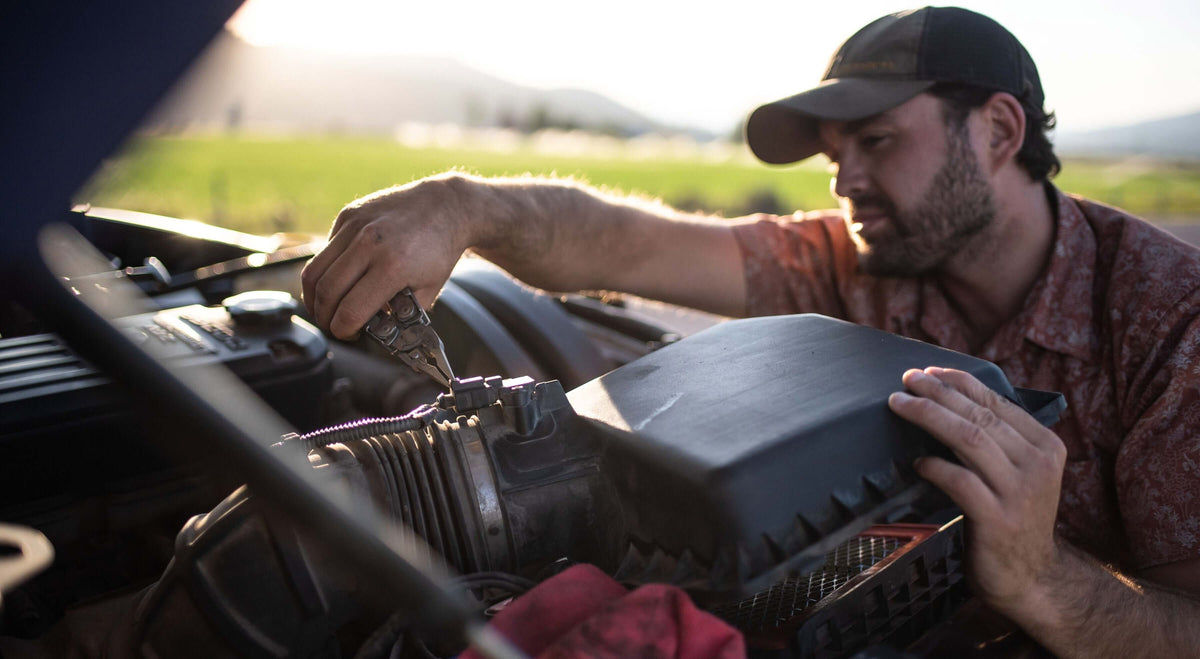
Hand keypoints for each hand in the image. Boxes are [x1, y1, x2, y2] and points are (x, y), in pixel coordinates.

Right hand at [301, 175, 471, 338]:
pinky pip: (323, 251)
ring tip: (324, 309)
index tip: (348, 333)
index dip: (343, 330)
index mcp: (393, 266)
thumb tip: (378, 333)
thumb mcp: (429, 290)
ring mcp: (355, 226)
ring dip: (313, 298)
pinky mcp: (348, 215)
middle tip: (333, 325)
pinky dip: (324, 271)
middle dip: (325, 318)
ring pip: (313, 271)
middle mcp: (369, 243)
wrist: (445, 206)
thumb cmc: (439, 249)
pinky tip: (337, 280)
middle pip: (326, 293)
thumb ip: (403, 315)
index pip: (351, 310)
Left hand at [887, 367, 1067, 620]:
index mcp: (1045, 446)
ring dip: (929, 416)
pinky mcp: (998, 520)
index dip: (959, 382)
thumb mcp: (1018, 472)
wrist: (1031, 578)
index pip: (997, 401)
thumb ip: (998, 440)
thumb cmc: (1013, 517)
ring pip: (969, 439)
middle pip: (980, 416)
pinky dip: (935, 466)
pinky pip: (960, 482)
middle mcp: (1038, 465)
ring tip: (899, 404)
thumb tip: (948, 397)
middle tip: (907, 379)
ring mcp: (1020, 493)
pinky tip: (917, 462)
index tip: (928, 371)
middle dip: (938, 393)